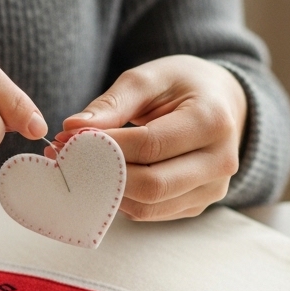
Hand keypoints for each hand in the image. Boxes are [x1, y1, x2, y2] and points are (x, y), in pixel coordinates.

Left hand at [56, 55, 246, 220]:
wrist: (222, 102)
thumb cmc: (183, 85)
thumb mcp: (150, 78)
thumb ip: (112, 103)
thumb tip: (73, 129)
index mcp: (213, 121)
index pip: (150, 146)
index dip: (106, 146)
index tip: (70, 137)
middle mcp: (220, 162)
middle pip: (151, 185)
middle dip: (103, 173)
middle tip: (66, 156)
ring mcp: (211, 189)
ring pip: (148, 206)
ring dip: (107, 190)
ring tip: (80, 167)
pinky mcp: (197, 205)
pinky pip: (150, 212)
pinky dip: (121, 199)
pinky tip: (104, 177)